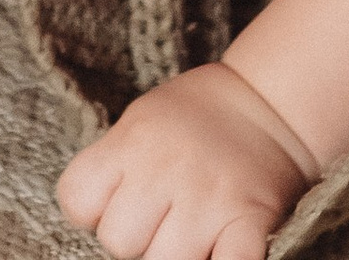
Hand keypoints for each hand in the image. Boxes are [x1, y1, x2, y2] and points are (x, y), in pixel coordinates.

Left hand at [54, 61, 318, 259]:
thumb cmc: (192, 121)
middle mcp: (168, 166)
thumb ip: (113, 169)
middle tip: (161, 214)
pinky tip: (216, 249)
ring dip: (175, 254)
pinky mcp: (250, 220)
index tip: (120, 198)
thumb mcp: (140, 122)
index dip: (95, 208)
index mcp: (136, 138)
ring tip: (191, 227)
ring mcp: (210, 197)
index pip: (78, 201)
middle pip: (118, 242)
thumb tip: (98, 224)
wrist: (269, 103)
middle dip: (136, 237)